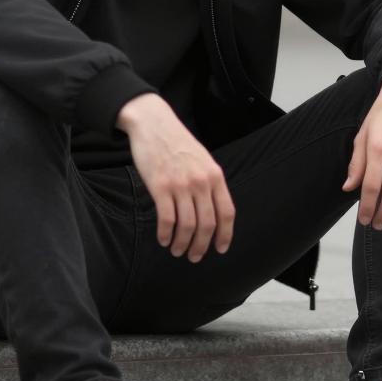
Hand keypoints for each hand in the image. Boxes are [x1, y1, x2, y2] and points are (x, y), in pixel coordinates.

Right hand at [117, 93, 234, 261]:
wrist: (154, 124)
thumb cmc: (177, 143)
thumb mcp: (202, 159)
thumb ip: (209, 182)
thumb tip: (213, 212)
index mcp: (215, 176)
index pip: (227, 213)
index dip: (225, 235)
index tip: (220, 249)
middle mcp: (200, 182)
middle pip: (207, 224)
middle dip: (201, 246)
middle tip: (194, 256)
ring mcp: (180, 184)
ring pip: (187, 226)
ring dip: (182, 244)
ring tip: (177, 250)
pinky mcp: (159, 186)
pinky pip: (166, 219)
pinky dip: (166, 234)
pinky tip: (163, 239)